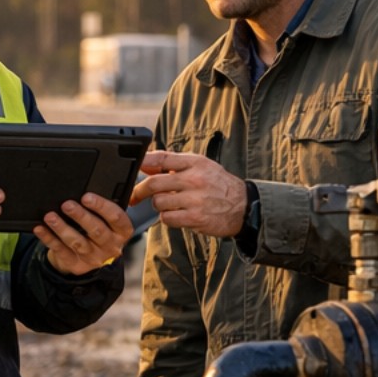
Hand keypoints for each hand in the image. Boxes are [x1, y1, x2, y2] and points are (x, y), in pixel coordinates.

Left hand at [37, 193, 134, 275]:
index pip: (116, 217)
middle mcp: (111, 246)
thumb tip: (91, 191)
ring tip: (50, 216)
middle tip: (67, 204)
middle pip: (96, 230)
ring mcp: (94, 258)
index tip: (86, 196)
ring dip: (62, 228)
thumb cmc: (102, 231)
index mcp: (122, 232)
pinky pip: (61, 251)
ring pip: (77, 242)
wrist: (93, 258)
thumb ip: (105, 209)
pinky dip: (49, 239)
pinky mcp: (77, 265)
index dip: (101, 206)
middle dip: (80, 216)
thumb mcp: (110, 221)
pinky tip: (41, 229)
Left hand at [129, 149, 248, 236]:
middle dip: (139, 191)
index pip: (162, 158)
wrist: (243, 205)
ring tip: (169, 204)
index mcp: (195, 163)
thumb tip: (146, 164)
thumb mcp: (201, 167)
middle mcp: (194, 179)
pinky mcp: (195, 218)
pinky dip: (167, 218)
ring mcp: (194, 199)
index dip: (143, 162)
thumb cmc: (218, 184)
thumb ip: (174, 164)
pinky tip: (177, 214)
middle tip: (135, 196)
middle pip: (154, 183)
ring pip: (158, 202)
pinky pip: (167, 218)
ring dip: (158, 205)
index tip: (134, 168)